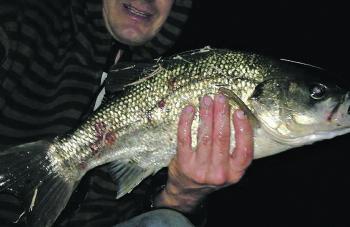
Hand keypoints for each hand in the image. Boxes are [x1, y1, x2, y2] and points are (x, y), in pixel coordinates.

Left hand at [154, 94, 253, 212]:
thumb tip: (237, 116)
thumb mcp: (229, 168)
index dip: (243, 130)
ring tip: (206, 100)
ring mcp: (200, 170)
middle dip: (221, 114)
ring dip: (206, 115)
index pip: (244, 151)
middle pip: (222, 139)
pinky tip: (189, 109)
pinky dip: (186, 121)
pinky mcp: (183, 164)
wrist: (187, 191)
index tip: (239, 112)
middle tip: (220, 98)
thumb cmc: (211, 172)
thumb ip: (234, 150)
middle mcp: (219, 173)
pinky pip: (184, 138)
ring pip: (204, 137)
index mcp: (235, 173)